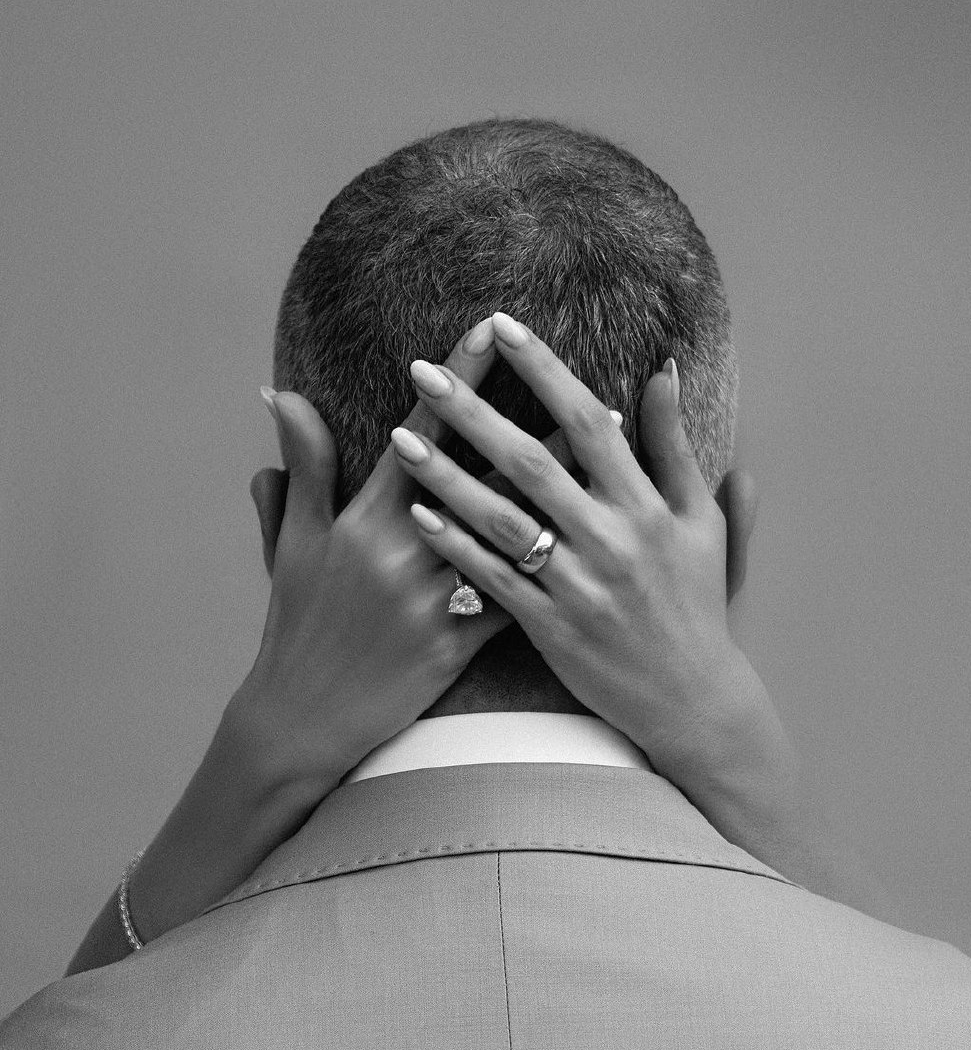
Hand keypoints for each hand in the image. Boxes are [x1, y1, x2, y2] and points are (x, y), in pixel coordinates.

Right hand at [229, 319, 616, 794]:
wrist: (302, 718)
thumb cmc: (297, 622)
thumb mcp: (294, 541)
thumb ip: (303, 466)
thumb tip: (280, 396)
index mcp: (367, 519)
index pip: (422, 433)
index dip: (457, 379)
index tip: (492, 331)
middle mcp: (406, 552)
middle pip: (487, 479)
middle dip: (542, 432)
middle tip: (592, 391)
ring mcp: (435, 600)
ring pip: (514, 536)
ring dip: (566, 496)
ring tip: (612, 465)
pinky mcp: (458, 645)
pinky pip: (515, 602)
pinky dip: (552, 572)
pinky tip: (599, 548)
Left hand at [391, 312, 760, 774]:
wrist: (693, 698)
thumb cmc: (697, 599)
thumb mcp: (700, 519)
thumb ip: (674, 443)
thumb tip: (661, 369)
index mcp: (646, 505)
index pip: (588, 420)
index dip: (544, 370)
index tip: (501, 326)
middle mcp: (610, 539)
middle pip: (531, 461)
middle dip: (472, 411)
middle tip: (420, 368)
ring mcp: (577, 585)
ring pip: (502, 519)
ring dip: (447, 475)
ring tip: (400, 437)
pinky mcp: (550, 627)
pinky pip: (493, 580)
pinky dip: (456, 546)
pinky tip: (419, 513)